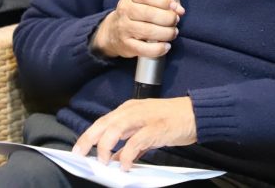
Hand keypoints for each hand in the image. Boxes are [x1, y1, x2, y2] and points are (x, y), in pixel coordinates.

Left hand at [73, 97, 196, 169]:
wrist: (196, 113)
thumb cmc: (172, 120)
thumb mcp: (146, 130)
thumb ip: (130, 142)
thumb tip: (116, 157)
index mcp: (130, 109)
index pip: (103, 121)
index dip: (89, 135)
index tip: (78, 149)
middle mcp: (134, 110)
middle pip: (105, 123)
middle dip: (90, 139)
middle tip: (80, 154)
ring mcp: (145, 117)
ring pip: (117, 128)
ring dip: (106, 145)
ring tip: (103, 161)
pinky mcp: (156, 128)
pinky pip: (137, 141)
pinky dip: (128, 154)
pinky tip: (125, 165)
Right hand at [91, 0, 184, 58]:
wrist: (114, 30)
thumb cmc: (138, 11)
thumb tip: (179, 9)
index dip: (165, 1)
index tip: (177, 8)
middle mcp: (125, 9)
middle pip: (149, 13)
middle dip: (168, 18)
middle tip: (176, 21)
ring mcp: (124, 27)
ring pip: (148, 31)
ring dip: (166, 33)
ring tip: (173, 32)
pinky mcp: (126, 44)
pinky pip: (144, 49)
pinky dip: (158, 49)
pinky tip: (166, 46)